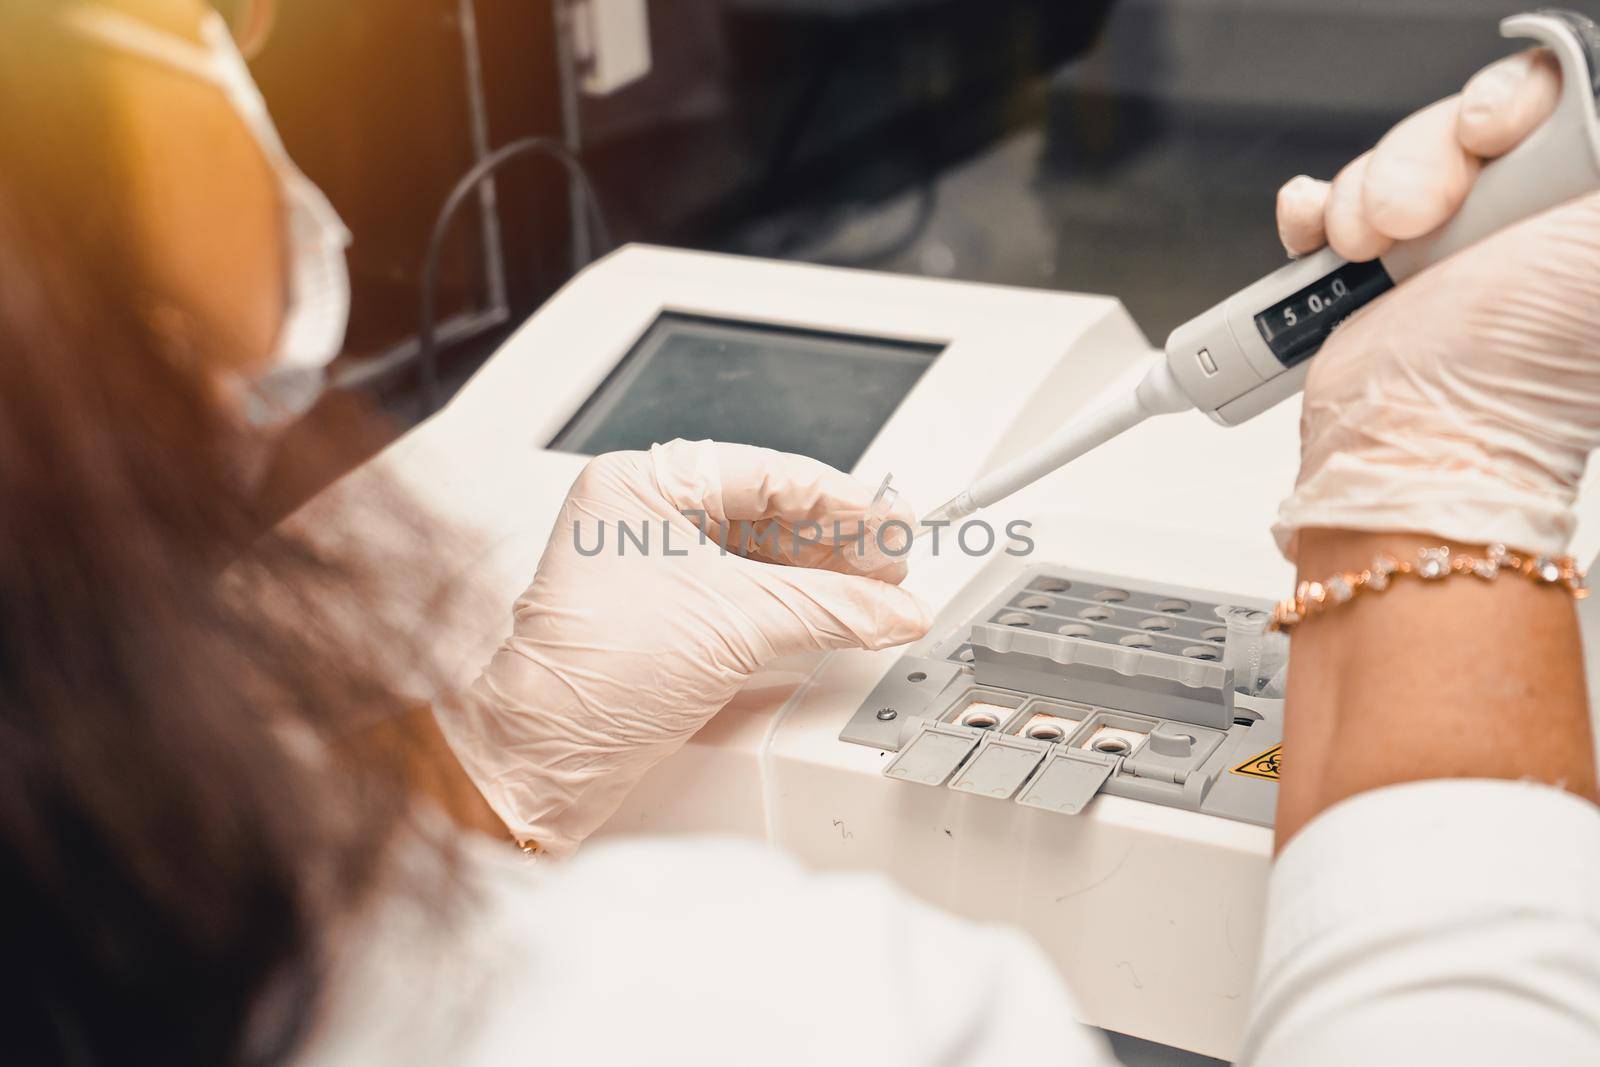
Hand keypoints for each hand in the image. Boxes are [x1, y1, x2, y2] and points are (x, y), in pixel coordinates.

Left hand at [435, 439, 930, 855]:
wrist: (550, 760)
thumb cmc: (595, 678)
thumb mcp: (739, 623)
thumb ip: (833, 608)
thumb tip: (894, 606)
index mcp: (639, 484)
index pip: (767, 474)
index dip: (841, 502)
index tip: (891, 526)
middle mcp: (640, 516)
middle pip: (767, 512)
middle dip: (837, 542)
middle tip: (893, 564)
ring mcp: (650, 565)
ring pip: (758, 554)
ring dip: (821, 576)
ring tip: (877, 593)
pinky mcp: (663, 614)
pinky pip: (743, 592)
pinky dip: (793, 605)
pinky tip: (835, 614)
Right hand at [1271, 48, 1599, 557]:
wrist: (1410, 455)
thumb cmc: (1518, 381)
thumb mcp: (1593, 247)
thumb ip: (1591, 160)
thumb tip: (1584, 116)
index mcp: (1577, 208)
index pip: (1550, 100)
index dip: (1508, 104)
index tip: (1488, 140)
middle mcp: (1518, 221)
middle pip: (1462, 123)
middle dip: (1425, 158)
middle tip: (1417, 219)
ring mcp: (1440, 246)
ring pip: (1392, 159)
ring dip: (1363, 195)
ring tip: (1366, 251)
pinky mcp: (1368, 271)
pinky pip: (1330, 200)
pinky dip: (1313, 211)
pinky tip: (1321, 242)